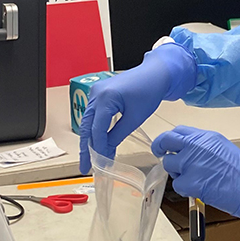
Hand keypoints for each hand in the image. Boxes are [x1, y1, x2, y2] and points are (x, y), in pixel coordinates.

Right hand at [78, 43, 195, 173]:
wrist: (155, 73)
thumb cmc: (149, 91)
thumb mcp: (135, 118)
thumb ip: (117, 135)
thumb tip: (106, 151)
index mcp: (105, 97)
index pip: (97, 129)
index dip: (98, 148)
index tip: (100, 163)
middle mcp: (96, 93)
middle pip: (87, 126)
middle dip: (86, 148)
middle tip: (84, 167)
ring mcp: (95, 92)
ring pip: (88, 122)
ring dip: (89, 140)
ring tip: (89, 159)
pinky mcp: (99, 94)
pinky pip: (93, 115)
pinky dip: (94, 129)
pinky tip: (96, 143)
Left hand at [151, 126, 239, 231]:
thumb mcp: (222, 148)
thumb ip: (202, 146)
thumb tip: (186, 149)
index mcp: (205, 137)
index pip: (178, 131)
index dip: (170, 139)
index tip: (167, 145)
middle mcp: (196, 146)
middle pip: (166, 141)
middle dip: (160, 148)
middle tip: (161, 154)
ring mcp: (191, 164)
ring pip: (169, 165)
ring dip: (177, 173)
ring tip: (194, 178)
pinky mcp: (190, 182)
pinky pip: (177, 185)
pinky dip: (185, 189)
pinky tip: (199, 189)